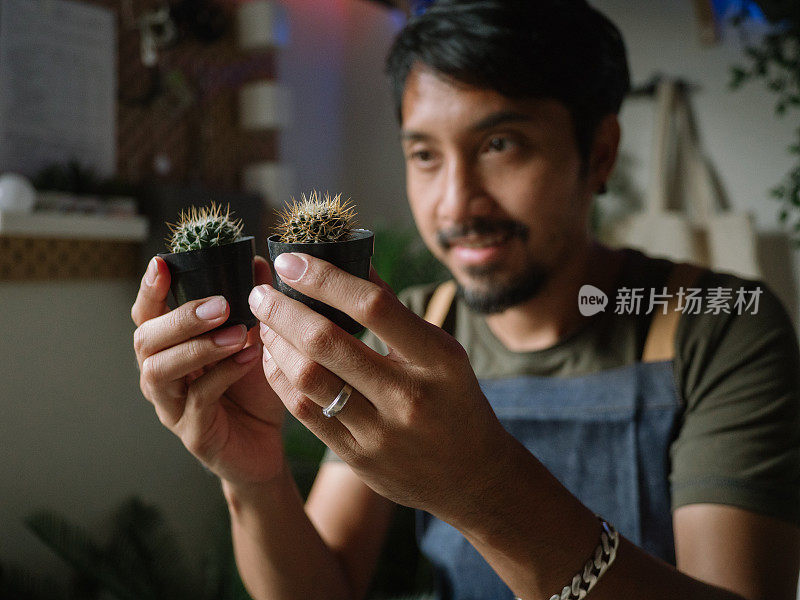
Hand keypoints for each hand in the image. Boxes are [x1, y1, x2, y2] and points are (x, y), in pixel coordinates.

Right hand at [131, 255, 285, 486]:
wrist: (268, 446)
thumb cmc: (254, 389)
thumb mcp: (255, 341)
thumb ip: (251, 304)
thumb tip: (255, 261)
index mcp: (169, 348)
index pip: (147, 314)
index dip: (149, 289)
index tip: (162, 263)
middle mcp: (160, 375)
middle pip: (146, 340)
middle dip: (180, 318)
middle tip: (220, 304)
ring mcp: (171, 406)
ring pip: (162, 370)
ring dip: (199, 346)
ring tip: (238, 333)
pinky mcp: (192, 433)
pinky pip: (199, 399)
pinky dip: (225, 374)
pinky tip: (251, 357)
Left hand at [248, 253, 512, 523]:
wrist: (470, 476)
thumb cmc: (452, 398)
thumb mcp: (442, 351)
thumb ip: (396, 311)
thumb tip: (351, 261)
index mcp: (437, 358)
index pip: (372, 306)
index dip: (325, 278)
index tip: (291, 259)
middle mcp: (409, 396)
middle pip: (327, 342)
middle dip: (283, 310)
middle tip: (261, 291)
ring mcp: (381, 432)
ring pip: (307, 379)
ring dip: (276, 343)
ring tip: (264, 322)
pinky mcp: (358, 457)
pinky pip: (304, 412)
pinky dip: (281, 377)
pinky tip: (274, 357)